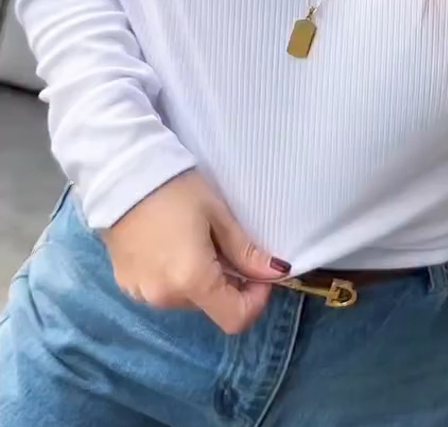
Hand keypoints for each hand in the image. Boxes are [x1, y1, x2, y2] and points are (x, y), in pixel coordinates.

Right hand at [102, 171, 290, 334]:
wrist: (122, 178)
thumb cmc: (176, 190)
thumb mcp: (217, 215)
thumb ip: (245, 251)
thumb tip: (276, 271)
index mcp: (192, 281)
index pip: (235, 319)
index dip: (255, 301)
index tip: (259, 274)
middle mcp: (165, 297)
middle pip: (210, 305)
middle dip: (226, 282)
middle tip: (224, 244)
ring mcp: (142, 294)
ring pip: (187, 298)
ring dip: (200, 279)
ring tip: (194, 239)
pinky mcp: (126, 285)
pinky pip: (163, 290)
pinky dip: (175, 276)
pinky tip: (170, 244)